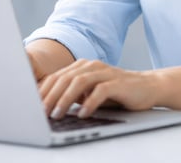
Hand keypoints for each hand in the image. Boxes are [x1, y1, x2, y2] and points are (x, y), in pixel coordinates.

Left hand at [39, 59, 160, 118]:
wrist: (147, 87)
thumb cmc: (115, 93)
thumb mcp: (90, 93)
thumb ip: (72, 95)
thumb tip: (48, 107)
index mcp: (82, 66)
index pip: (57, 77)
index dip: (43, 91)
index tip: (32, 106)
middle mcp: (92, 66)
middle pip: (65, 78)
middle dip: (50, 96)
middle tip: (41, 113)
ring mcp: (105, 72)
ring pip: (79, 82)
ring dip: (65, 99)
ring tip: (58, 114)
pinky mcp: (118, 82)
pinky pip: (100, 90)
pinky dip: (89, 102)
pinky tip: (83, 113)